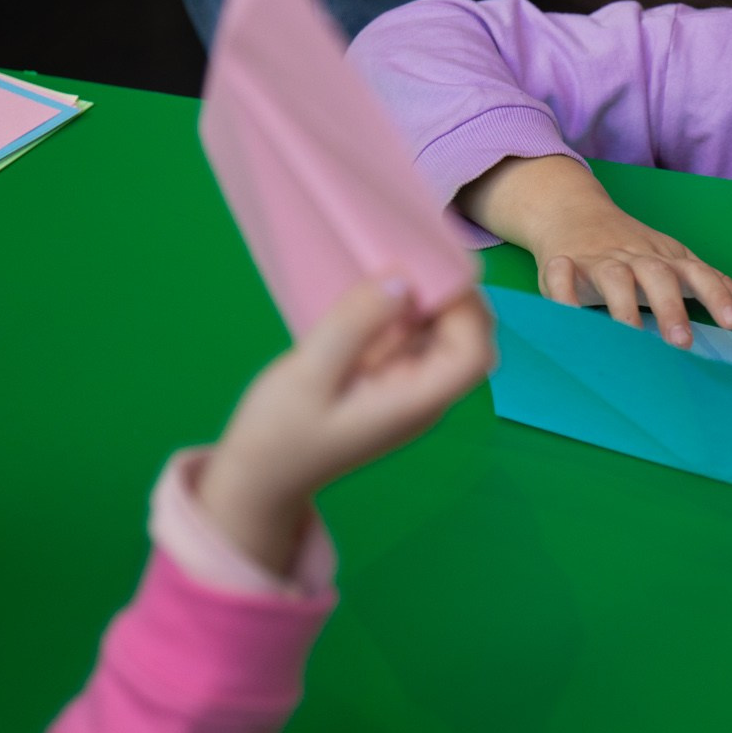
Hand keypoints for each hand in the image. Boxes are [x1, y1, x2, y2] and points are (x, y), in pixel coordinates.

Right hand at [196, 278, 495, 572]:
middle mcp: (425, 397)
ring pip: (445, 335)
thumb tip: (400, 279)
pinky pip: (415, 339)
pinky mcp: (391, 381)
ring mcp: (411, 390)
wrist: (260, 477)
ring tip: (394, 262)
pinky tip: (378, 290)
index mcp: (415, 403)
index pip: (472, 354)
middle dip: (451, 295)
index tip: (428, 269)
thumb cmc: (278, 434)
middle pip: (468, 340)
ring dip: (429, 299)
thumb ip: (354, 324)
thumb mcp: (308, 373)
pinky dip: (407, 311)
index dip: (465, 308)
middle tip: (410, 255)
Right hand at [538, 204, 731, 346]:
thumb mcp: (676, 262)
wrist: (573, 211)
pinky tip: (569, 315)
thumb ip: (713, 285)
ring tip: (631, 338)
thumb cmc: (632, 248)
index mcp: (666, 260)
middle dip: (670, 307)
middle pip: (657, 276)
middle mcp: (635, 259)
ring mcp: (598, 261)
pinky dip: (563, 292)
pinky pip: (561, 276)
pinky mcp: (562, 264)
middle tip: (682, 343)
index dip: (717, 296)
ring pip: (614, 277)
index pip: (697, 274)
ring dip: (623, 306)